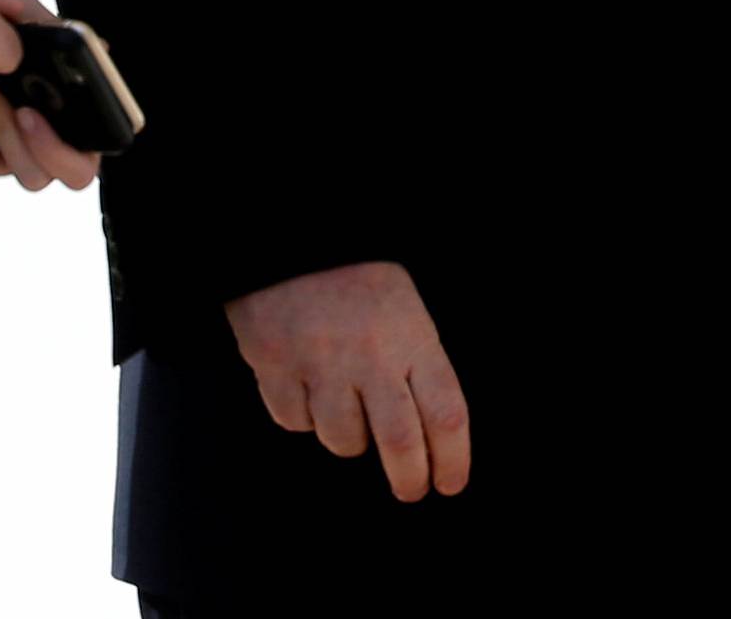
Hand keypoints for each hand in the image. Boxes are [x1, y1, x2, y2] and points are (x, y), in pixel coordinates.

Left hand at [0, 0, 100, 189]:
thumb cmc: (18, 26)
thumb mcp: (37, 22)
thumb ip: (63, 38)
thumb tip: (101, 48)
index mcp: (81, 132)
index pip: (80, 169)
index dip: (58, 152)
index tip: (28, 113)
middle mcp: (46, 153)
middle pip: (34, 177)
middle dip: (9, 137)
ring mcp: (9, 158)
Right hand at [225, 261, 469, 503]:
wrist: (295, 241)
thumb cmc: (360, 280)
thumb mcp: (406, 311)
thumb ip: (416, 366)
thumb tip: (429, 434)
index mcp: (413, 336)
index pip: (446, 412)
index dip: (453, 458)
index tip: (450, 482)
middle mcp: (371, 355)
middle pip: (401, 442)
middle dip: (410, 479)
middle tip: (411, 489)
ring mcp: (322, 363)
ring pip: (343, 441)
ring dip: (350, 436)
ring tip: (349, 404)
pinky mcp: (276, 368)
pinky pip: (295, 423)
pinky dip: (304, 415)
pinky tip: (308, 383)